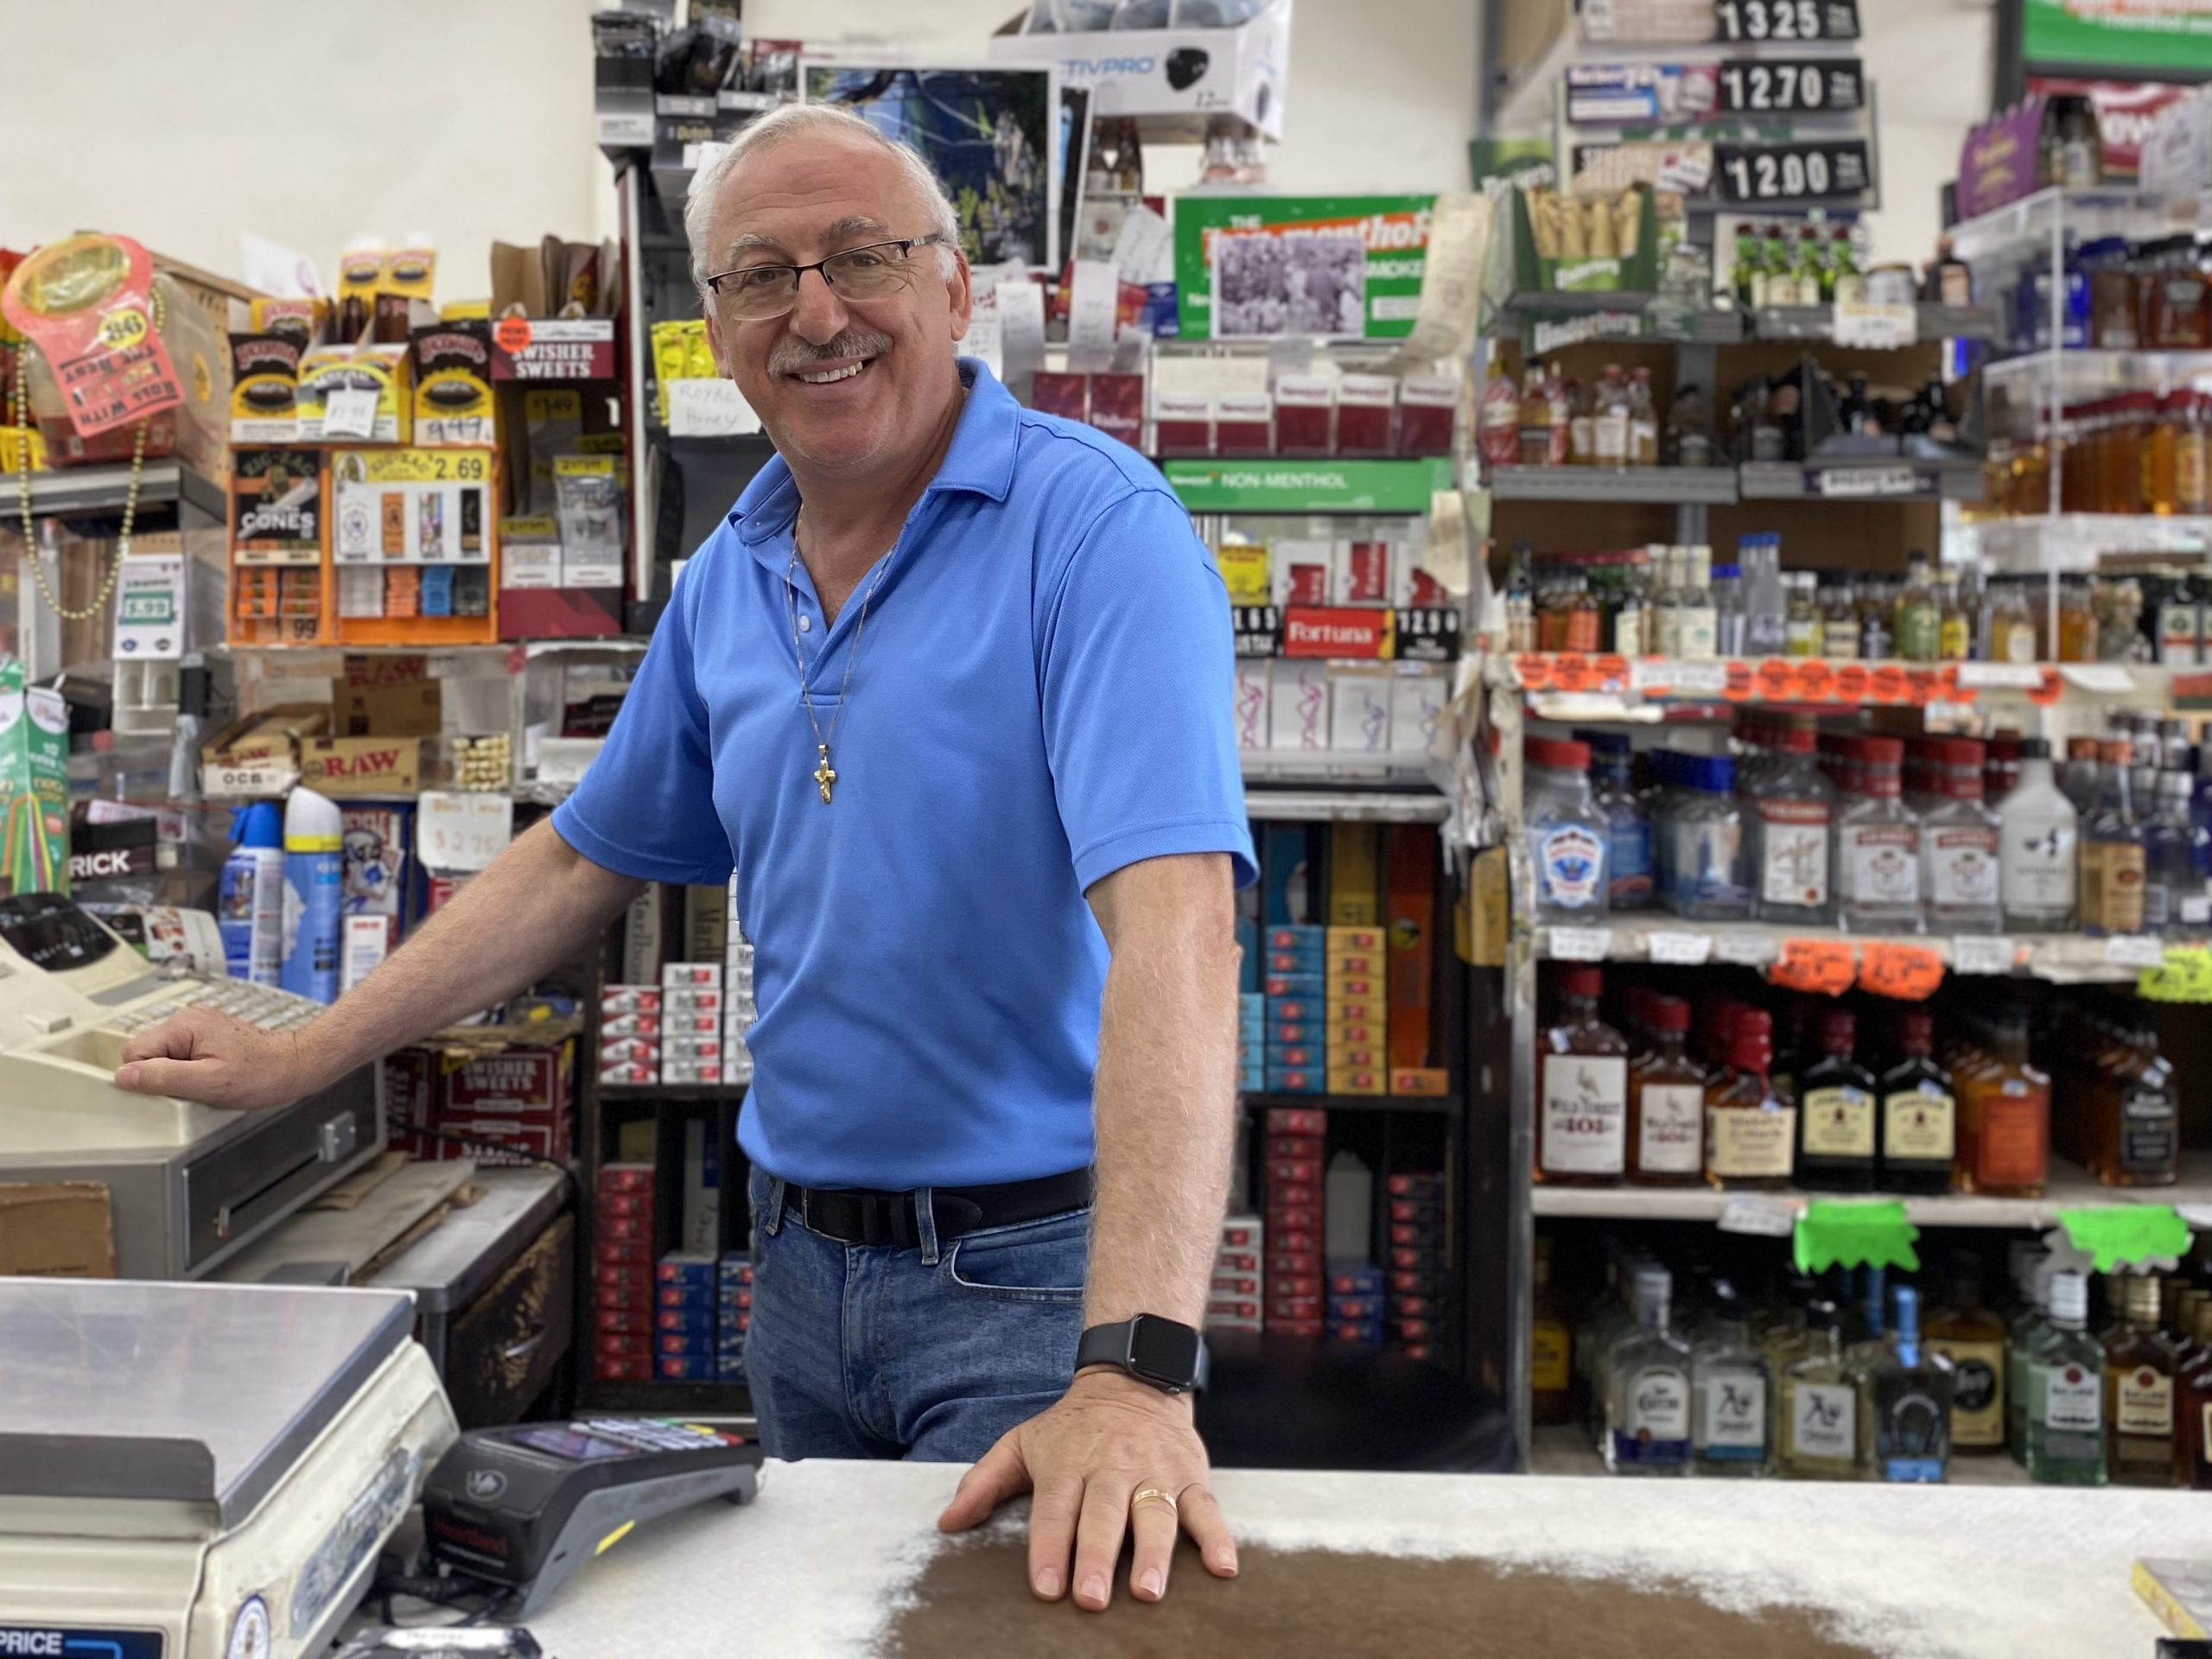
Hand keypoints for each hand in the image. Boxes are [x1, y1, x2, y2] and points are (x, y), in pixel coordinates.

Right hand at [115, 1005, 312, 1109]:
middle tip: (193, 1087)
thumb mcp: (208, 1083)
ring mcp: (199, 1027)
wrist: (296, 1065)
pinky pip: (182, 1056)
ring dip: (178, 1075)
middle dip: (163, 1076)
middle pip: (147, 1053)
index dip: (146, 1076)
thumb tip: (124, 1076)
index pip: (134, 1051)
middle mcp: (188, 1020)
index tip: (170, 1089)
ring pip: (164, 1057)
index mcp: (184, 1026)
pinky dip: (191, 1071)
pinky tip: (212, 1077)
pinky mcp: (209, 1037)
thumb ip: (164, 1077)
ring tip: (207, 1082)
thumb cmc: (261, 1074)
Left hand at [937, 1368, 1236, 1611]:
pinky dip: (1217, 1537)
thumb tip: (947, 1523)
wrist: (1134, 1379)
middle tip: (1092, 1599)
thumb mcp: (1022, 1442)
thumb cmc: (1071, 1426)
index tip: (1045, 1588)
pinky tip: (1223, 1567)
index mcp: (1068, 1464)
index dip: (1049, 1549)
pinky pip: (1206, 1508)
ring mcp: (1154, 1472)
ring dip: (1153, 1554)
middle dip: (1097, 1558)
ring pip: (1155, 1514)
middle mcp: (1112, 1468)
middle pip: (1104, 1516)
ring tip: (1149, 1592)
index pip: (1056, 1510)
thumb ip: (984, 1482)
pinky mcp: (1190, 1476)